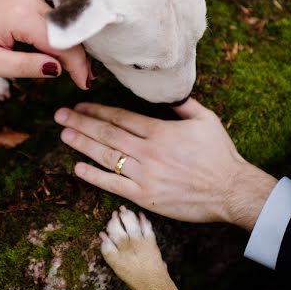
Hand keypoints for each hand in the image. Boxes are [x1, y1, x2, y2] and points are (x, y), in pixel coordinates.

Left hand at [0, 0, 91, 89]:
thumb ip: (24, 66)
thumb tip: (57, 69)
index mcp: (20, 15)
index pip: (59, 41)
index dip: (76, 64)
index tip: (84, 84)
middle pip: (66, 31)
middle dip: (78, 57)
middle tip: (86, 81)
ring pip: (62, 25)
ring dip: (70, 47)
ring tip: (78, 72)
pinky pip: (53, 19)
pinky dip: (60, 37)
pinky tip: (64, 54)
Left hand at [54, 99, 276, 230]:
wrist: (230, 190)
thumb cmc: (220, 154)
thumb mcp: (205, 119)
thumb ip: (181, 104)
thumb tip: (164, 92)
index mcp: (160, 131)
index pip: (120, 117)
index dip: (97, 110)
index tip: (80, 105)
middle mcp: (147, 152)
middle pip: (107, 134)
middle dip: (81, 122)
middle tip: (60, 115)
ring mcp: (144, 175)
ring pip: (106, 157)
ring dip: (82, 145)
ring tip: (64, 135)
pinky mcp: (145, 196)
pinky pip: (113, 184)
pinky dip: (94, 176)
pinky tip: (78, 168)